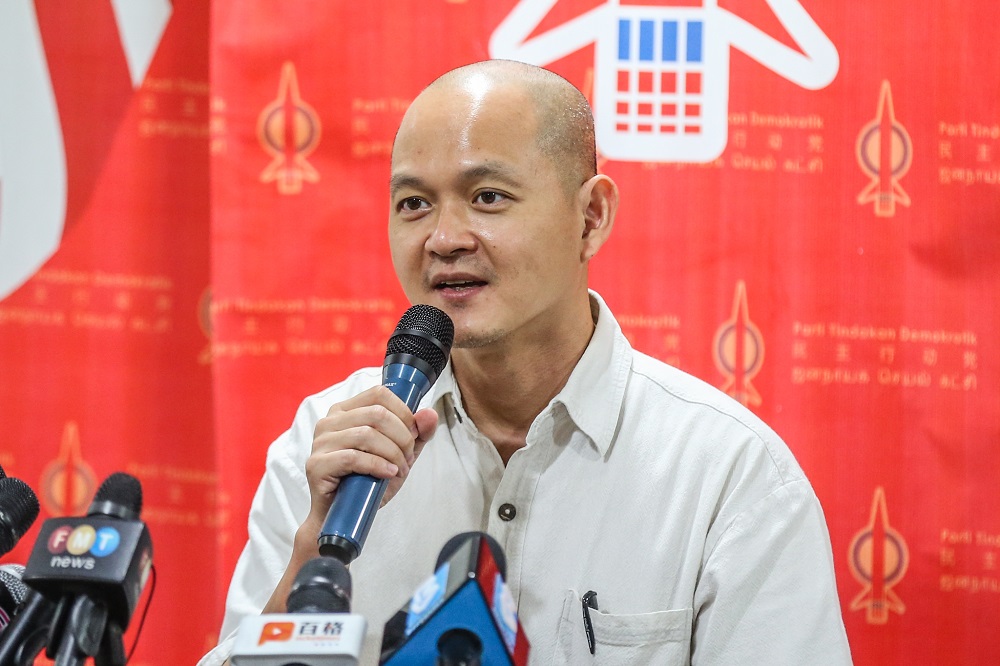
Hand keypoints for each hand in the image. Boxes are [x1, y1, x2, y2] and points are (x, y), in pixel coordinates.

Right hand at [301, 385, 438, 534]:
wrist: (344, 517)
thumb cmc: (367, 482)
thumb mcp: (399, 454)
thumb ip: (417, 433)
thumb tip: (429, 413)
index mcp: (346, 411)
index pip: (379, 394)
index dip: (403, 413)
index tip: (413, 435)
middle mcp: (329, 421)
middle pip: (376, 414)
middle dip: (401, 437)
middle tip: (407, 458)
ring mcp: (320, 442)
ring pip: (366, 434)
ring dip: (392, 454)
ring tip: (398, 470)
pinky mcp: (317, 465)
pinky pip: (353, 457)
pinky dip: (377, 465)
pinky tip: (388, 474)